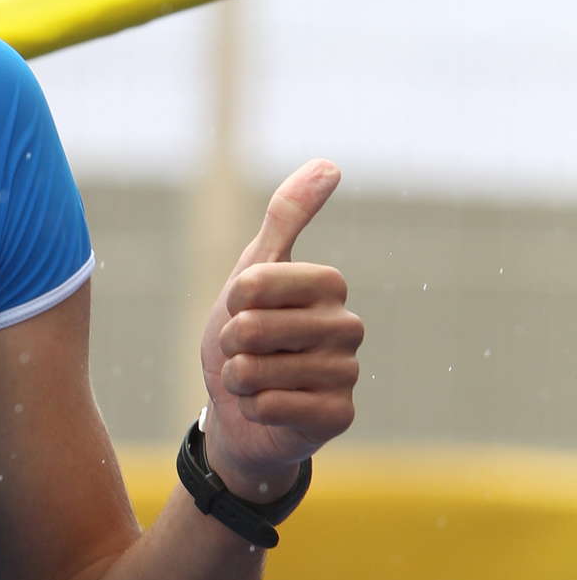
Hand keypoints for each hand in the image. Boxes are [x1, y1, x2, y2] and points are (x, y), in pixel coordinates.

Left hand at [198, 160, 361, 501]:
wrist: (243, 413)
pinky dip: (255, 409)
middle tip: (245, 353)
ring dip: (240, 380)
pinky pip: (274, 406)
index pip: (255, 282)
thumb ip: (286, 218)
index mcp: (328, 285)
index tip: (242, 310)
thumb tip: (330, 164)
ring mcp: (347, 373)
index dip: (233, 301)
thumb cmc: (246, 340)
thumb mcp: (253, 274)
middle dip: (231, 345)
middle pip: (254, 328)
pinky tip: (269, 409)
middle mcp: (347, 326)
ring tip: (256, 381)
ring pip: (258, 371)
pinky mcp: (339, 415)